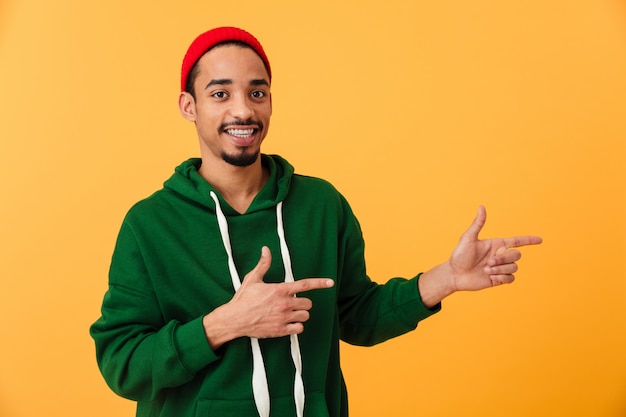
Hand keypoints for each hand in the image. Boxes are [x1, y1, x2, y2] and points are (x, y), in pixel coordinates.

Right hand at [203, 246, 333, 348]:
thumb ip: (263, 264)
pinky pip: (299, 329)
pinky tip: (288, 323)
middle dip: (302, 302)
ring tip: (290, 312)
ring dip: (300, 314)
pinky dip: (296, 326)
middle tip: (292, 302)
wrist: (234, 319)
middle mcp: (284, 304)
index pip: (305, 285)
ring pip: (305, 316)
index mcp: (280, 290)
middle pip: (307, 303)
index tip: (330, 282)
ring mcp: (283, 318)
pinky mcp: (281, 330)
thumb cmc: (243, 299)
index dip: (320, 283)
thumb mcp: (252, 279)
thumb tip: (266, 249)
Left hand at [418, 206, 541, 307]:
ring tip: (486, 270)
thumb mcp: (468, 238)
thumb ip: (477, 224)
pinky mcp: (498, 279)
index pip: (517, 241)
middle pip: (516, 255)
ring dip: (500, 269)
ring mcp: (500, 267)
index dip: (529, 240)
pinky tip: (491, 277)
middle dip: (504, 259)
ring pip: (514, 267)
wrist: (454, 274)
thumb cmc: (459, 255)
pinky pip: (511, 278)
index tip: (540, 239)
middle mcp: (500, 255)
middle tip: (488, 263)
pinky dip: (503, 277)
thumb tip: (481, 207)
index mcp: (496, 244)